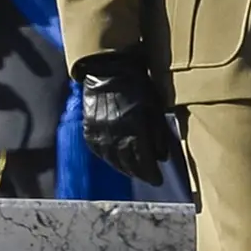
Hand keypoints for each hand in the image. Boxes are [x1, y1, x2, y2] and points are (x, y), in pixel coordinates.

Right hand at [73, 50, 178, 187]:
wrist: (108, 70)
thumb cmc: (137, 86)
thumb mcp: (154, 107)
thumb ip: (158, 133)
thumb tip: (161, 157)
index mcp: (134, 129)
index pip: (143, 161)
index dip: (151, 174)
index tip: (158, 180)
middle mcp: (115, 136)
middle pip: (127, 164)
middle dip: (139, 173)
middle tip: (147, 178)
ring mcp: (100, 134)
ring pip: (112, 160)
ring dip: (123, 169)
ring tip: (132, 172)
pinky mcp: (89, 129)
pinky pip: (98, 151)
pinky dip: (107, 158)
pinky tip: (114, 160)